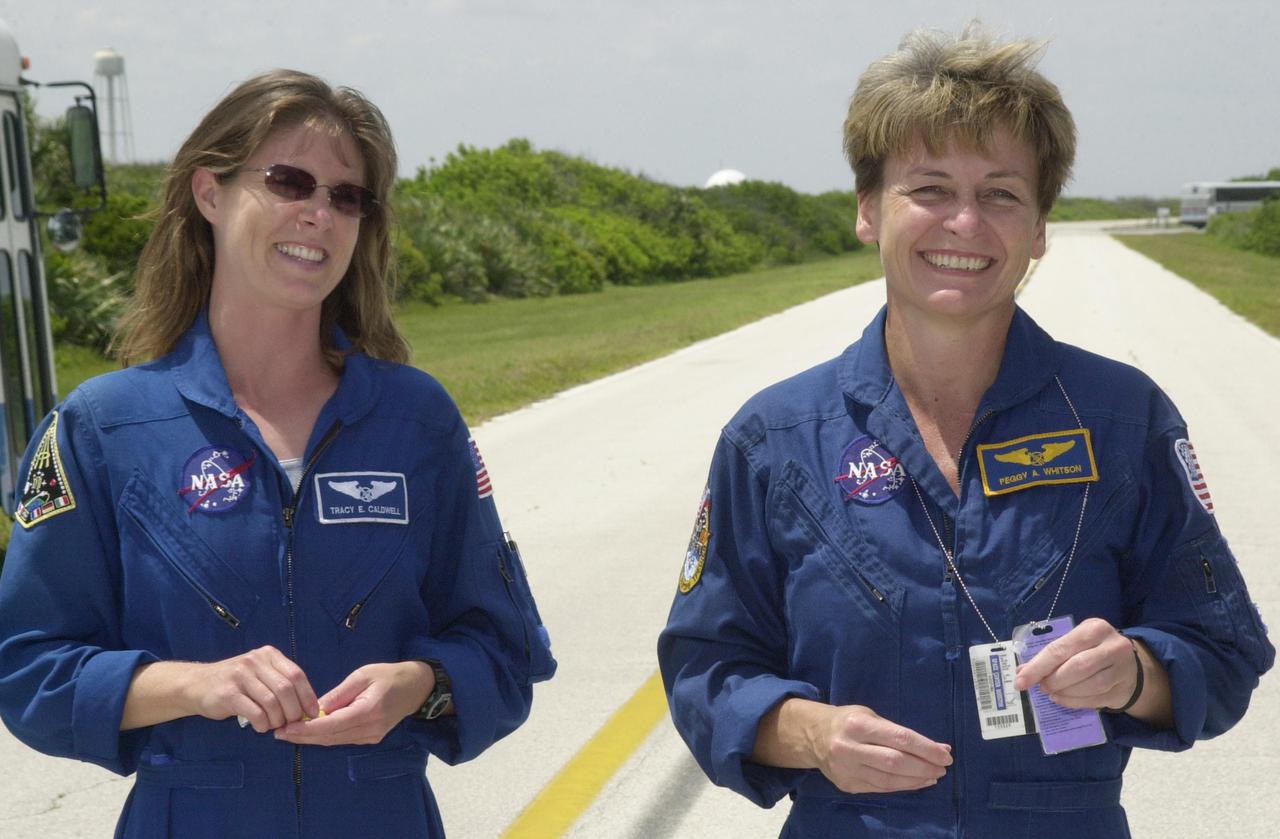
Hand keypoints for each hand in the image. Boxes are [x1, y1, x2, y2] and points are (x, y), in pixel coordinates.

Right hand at [189, 646, 319, 732]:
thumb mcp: (259, 673)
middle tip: (291, 723)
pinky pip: (255, 712)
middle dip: (293, 711)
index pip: (296, 675)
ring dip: (278, 720)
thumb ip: (280, 682)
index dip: (308, 696)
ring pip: (272, 702)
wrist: (196, 685)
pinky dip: (263, 724)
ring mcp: (240, 676)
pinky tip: (261, 727)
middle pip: (286, 689)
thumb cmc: (235, 683)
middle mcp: (255, 661)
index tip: (312, 713)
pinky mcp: (228, 693)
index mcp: (268, 654)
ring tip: (274, 726)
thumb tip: (306, 706)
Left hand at [274, 661, 433, 745]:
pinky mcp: (371, 738)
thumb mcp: (362, 676)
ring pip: (335, 741)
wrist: (416, 687)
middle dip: (302, 737)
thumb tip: (314, 708)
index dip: (304, 730)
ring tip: (288, 732)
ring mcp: (371, 737)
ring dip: (312, 738)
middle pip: (329, 738)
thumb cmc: (389, 675)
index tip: (284, 729)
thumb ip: (338, 694)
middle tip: (278, 733)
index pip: (329, 725)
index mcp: (367, 711)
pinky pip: (343, 739)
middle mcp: (369, 729)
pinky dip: (325, 736)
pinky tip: (310, 731)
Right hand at [811, 705, 951, 793]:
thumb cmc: (847, 721)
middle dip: (924, 766)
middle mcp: (850, 748)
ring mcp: (847, 769)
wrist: (811, 735)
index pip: (899, 738)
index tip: (945, 754)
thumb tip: (938, 748)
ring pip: (889, 779)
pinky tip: (916, 782)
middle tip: (943, 768)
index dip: (926, 748)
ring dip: (916, 780)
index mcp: (857, 725)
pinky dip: (902, 786)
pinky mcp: (847, 785)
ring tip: (933, 776)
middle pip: (895, 762)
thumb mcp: (869, 716)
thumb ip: (899, 732)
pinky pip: (880, 788)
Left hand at [1014, 617, 1137, 709]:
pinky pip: (1097, 699)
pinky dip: (1075, 701)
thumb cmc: (1093, 650)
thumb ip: (1050, 655)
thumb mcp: (1074, 644)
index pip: (1061, 648)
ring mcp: (1123, 668)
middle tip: (1041, 687)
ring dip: (1065, 692)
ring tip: (1052, 693)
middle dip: (1054, 680)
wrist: (1129, 665)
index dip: (1038, 666)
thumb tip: (1021, 672)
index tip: (1021, 681)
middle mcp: (1113, 646)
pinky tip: (1063, 699)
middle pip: (1078, 666)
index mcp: (1095, 628)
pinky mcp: (1124, 688)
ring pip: (1091, 685)